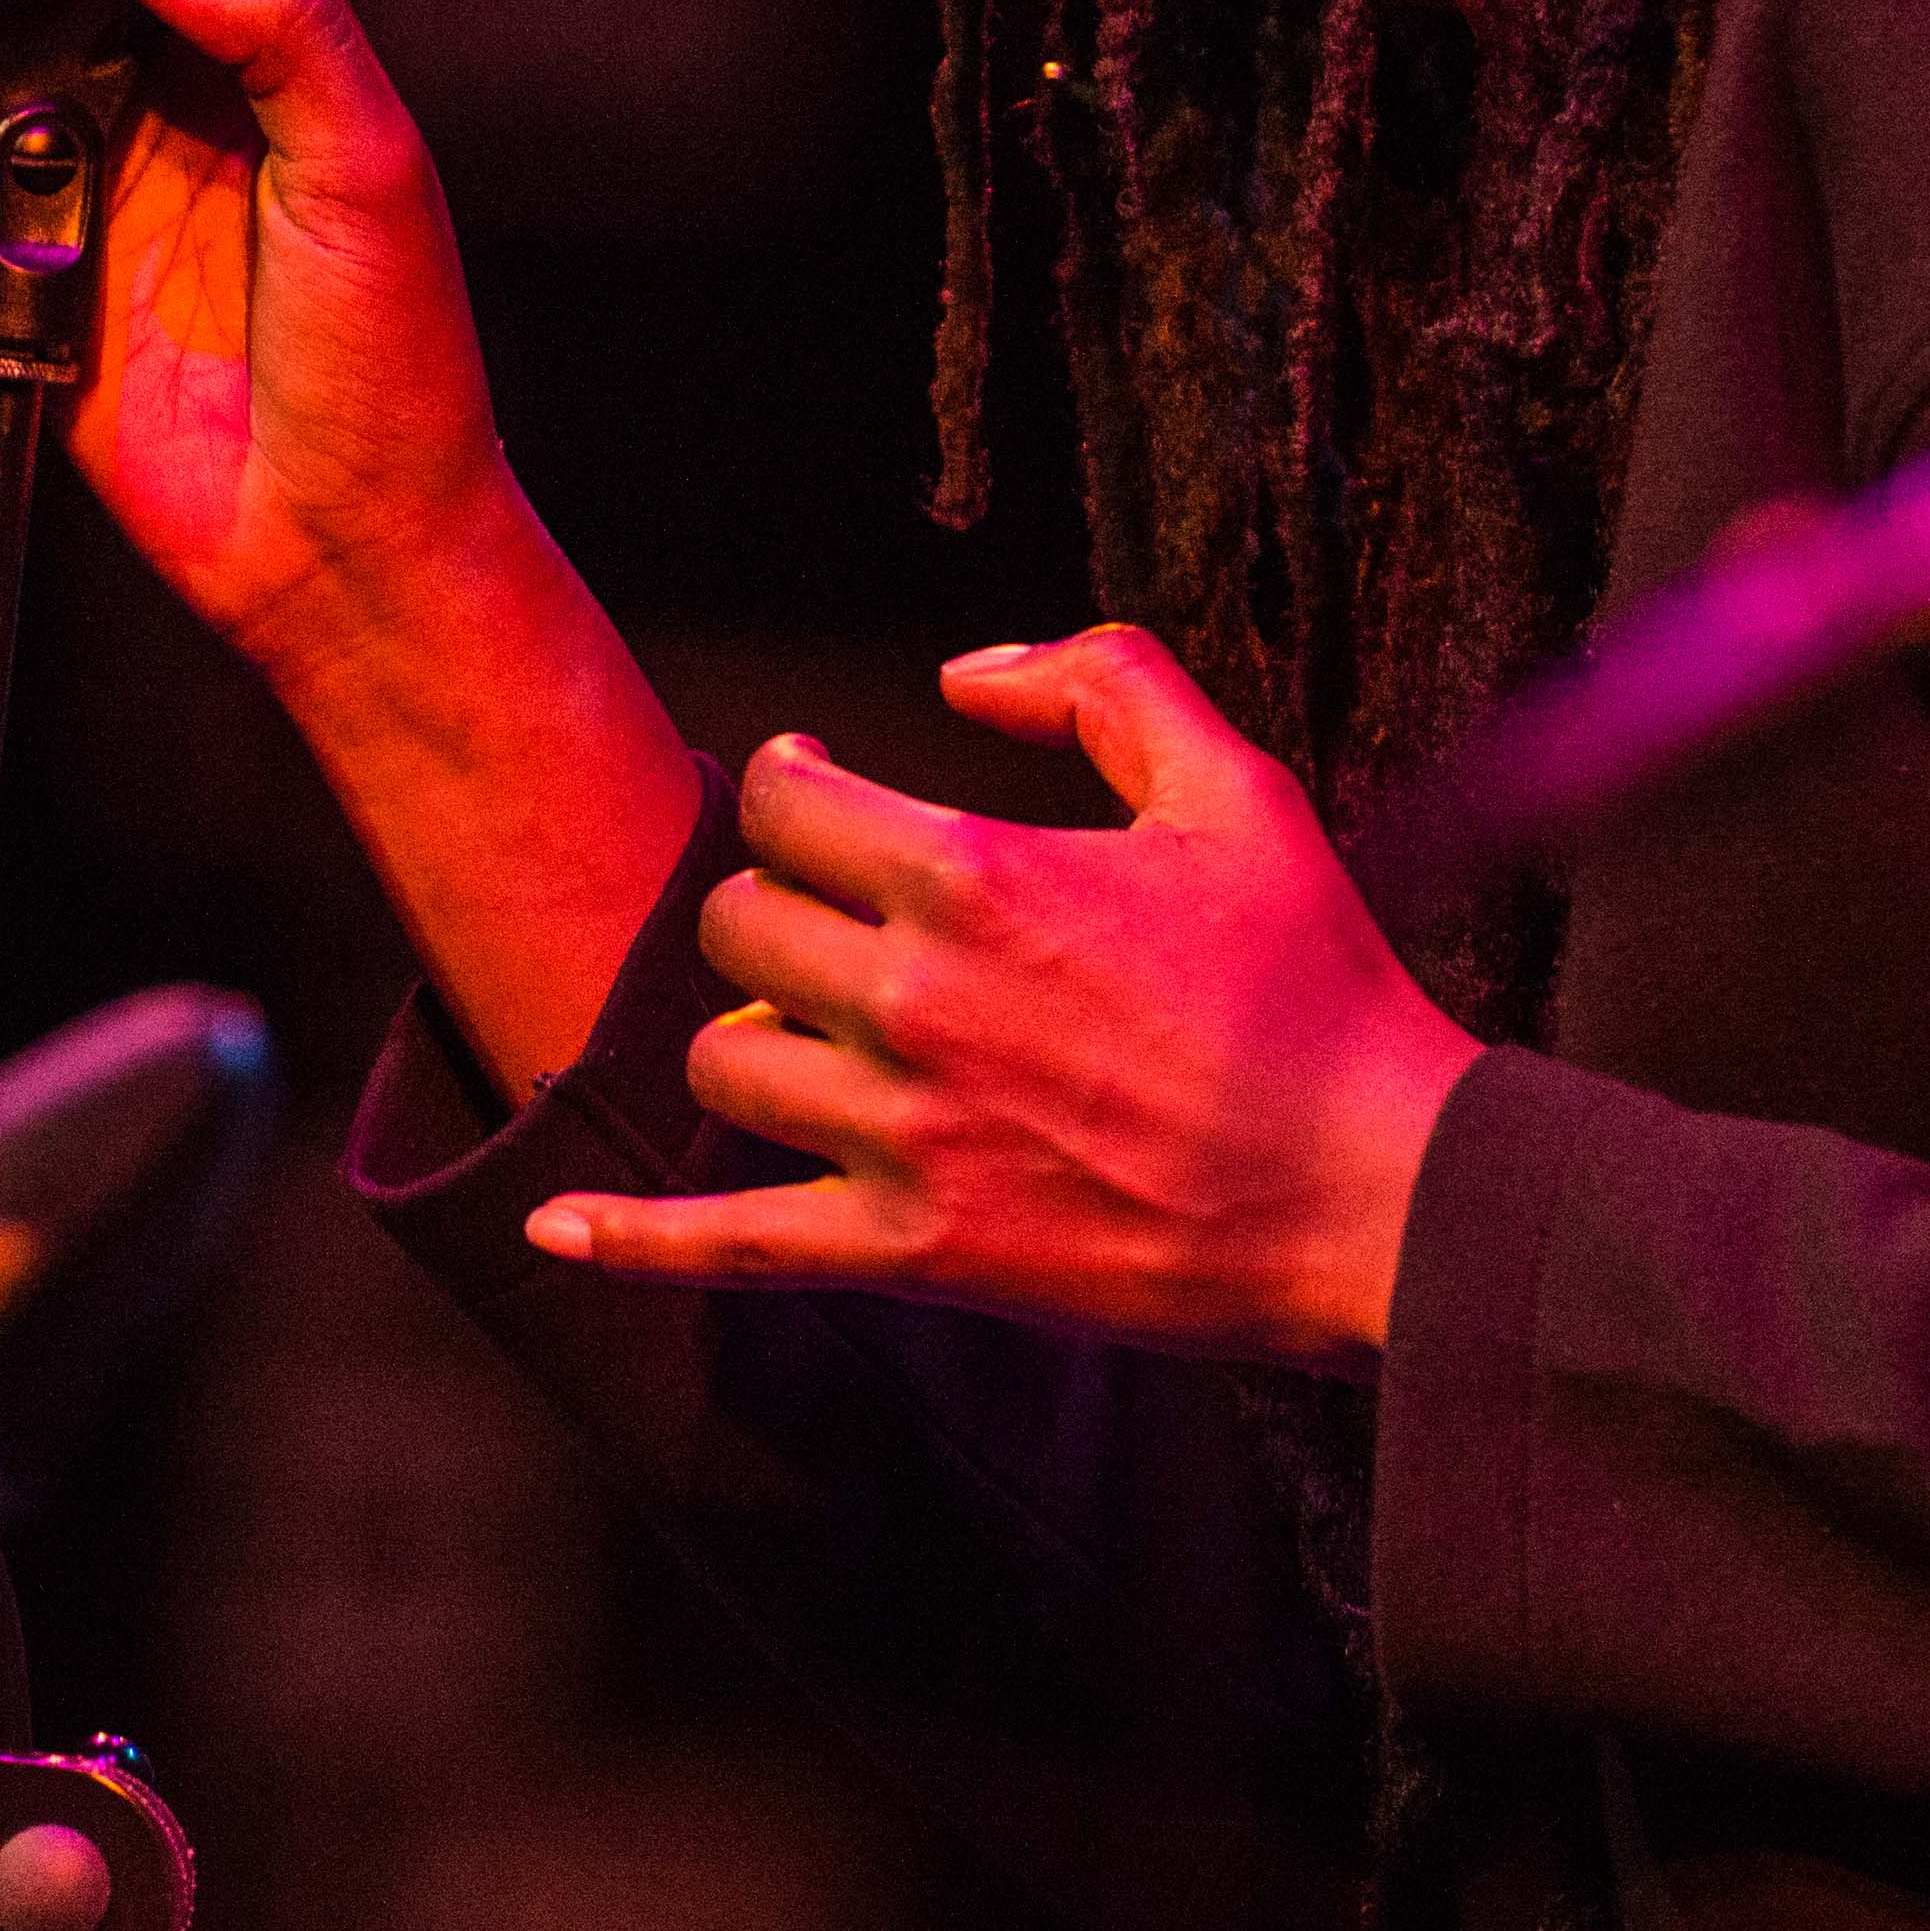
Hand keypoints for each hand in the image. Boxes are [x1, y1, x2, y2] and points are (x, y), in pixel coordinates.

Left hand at [526, 628, 1486, 1367]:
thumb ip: (1099, 685)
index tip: (816, 798)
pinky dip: (633, 1242)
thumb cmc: (1313, 987)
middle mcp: (919, 1005)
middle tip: (824, 912)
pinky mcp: (917, 1256)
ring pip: (726, 1061)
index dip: (796, 790)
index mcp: (979, 879)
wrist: (1376, 1192)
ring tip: (812, 1026)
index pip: (788, 805)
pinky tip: (553, 1230)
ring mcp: (907, 1140)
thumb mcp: (1234, 787)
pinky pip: (731, 1247)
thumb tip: (962, 675)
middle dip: (772, 905)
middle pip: (739, 924)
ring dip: (754, 1033)